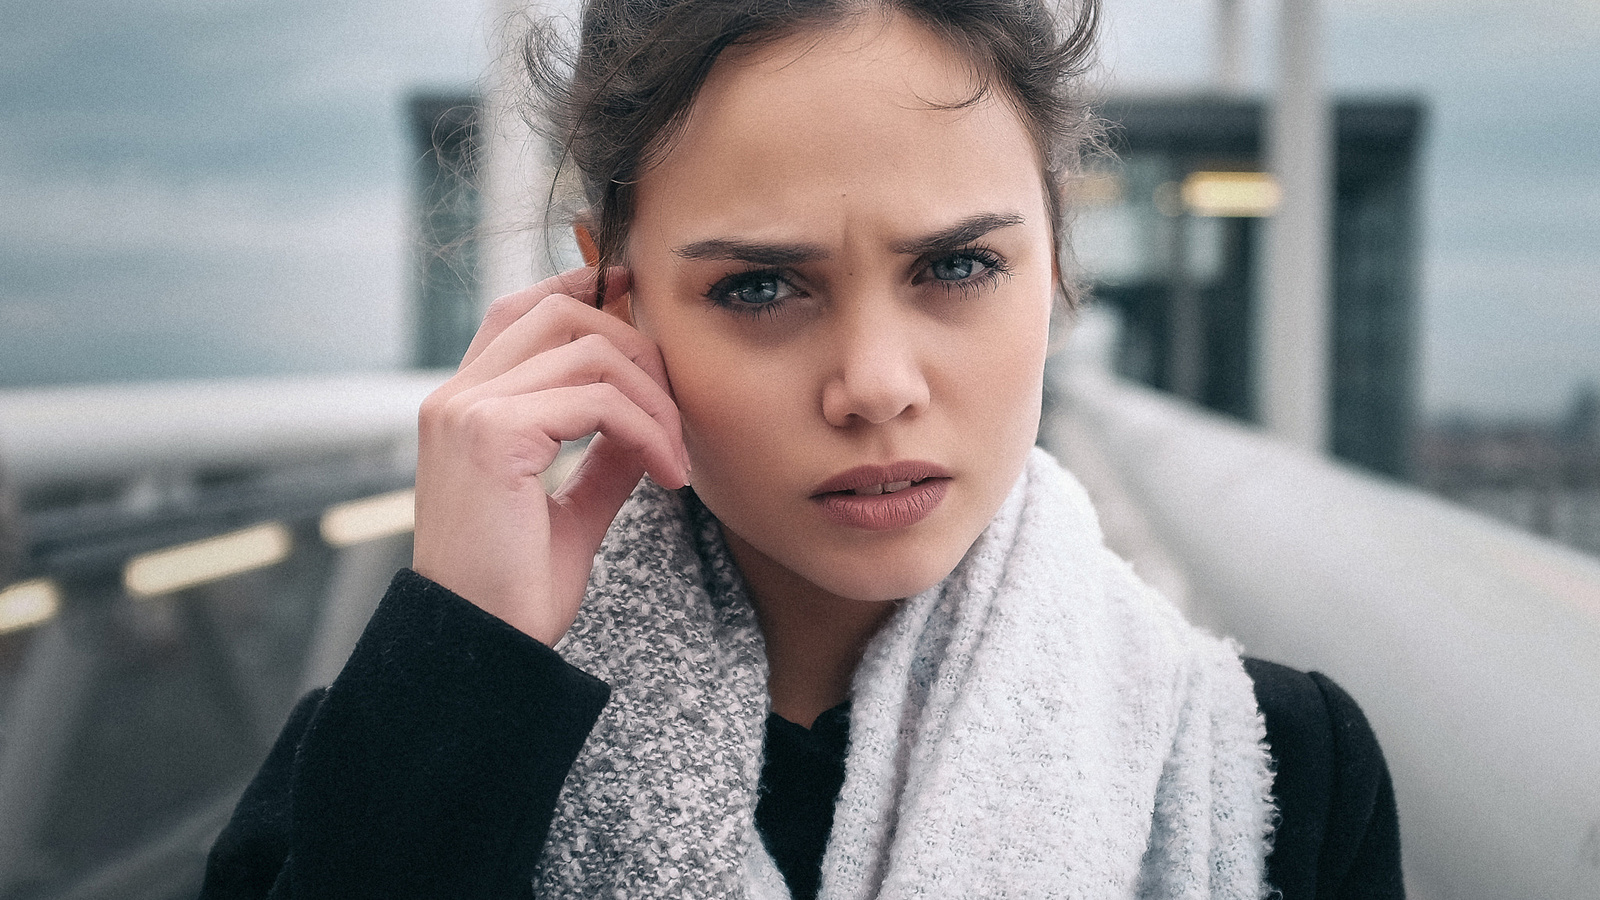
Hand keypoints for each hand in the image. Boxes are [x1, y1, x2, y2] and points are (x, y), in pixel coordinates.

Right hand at [411, 267, 688, 644]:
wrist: (483, 645)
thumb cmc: (516, 591)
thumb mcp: (569, 512)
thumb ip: (601, 459)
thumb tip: (646, 422)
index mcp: (462, 407)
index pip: (518, 312)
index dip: (579, 290)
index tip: (637, 297)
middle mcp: (455, 397)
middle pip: (559, 313)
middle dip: (636, 347)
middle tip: (676, 409)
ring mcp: (469, 410)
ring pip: (590, 351)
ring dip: (654, 399)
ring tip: (676, 455)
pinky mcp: (493, 433)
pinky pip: (598, 402)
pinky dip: (649, 431)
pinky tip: (668, 473)